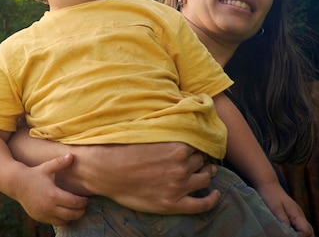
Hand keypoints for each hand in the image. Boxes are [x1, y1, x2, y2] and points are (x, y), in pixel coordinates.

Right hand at [14, 153, 87, 225]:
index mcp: (53, 195)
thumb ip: (60, 162)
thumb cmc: (34, 174)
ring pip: (64, 221)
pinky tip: (64, 212)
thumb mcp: (47, 167)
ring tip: (76, 210)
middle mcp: (49, 207)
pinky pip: (55, 223)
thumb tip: (72, 155)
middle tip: (84, 206)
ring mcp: (43, 214)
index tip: (86, 199)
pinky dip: (62, 219)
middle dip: (80, 211)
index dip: (83, 202)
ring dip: (72, 217)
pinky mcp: (39, 217)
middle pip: (71, 214)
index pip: (74, 203)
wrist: (16, 183)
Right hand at [62, 143, 219, 213]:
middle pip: (202, 160)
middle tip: (196, 159)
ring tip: (206, 173)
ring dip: (207, 174)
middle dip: (200, 159)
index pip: (199, 144)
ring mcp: (179, 186)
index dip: (196, 145)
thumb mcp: (145, 131)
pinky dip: (212, 199)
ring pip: (205, 179)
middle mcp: (182, 165)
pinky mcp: (173, 204)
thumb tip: (178, 114)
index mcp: (178, 146)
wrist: (103, 171)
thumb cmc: (120, 148)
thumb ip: (165, 128)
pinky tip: (215, 194)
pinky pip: (202, 204)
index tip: (194, 145)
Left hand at [256, 183, 313, 236]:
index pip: (307, 231)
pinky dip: (294, 232)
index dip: (300, 236)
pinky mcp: (292, 218)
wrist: (268, 185)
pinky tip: (285, 232)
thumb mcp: (275, 209)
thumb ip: (284, 221)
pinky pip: (298, 228)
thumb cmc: (270, 195)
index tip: (288, 236)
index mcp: (298, 214)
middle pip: (309, 232)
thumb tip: (289, 233)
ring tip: (285, 234)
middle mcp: (300, 217)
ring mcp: (297, 217)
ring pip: (304, 231)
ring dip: (298, 234)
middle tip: (287, 235)